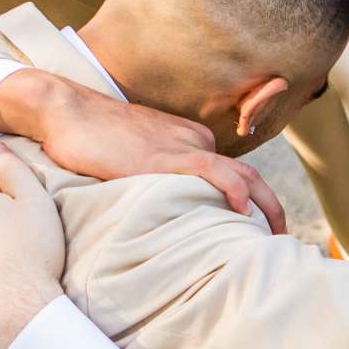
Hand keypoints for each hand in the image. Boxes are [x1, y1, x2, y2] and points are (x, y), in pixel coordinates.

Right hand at [0, 69, 286, 234]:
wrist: (66, 111)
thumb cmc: (91, 137)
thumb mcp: (131, 159)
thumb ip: (153, 180)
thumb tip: (164, 214)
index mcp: (190, 140)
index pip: (232, 173)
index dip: (252, 202)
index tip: (257, 231)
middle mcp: (194, 140)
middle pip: (248, 175)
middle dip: (272, 207)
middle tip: (282, 238)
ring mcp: (182, 147)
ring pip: (240, 175)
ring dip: (264, 206)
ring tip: (274, 236)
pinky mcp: (165, 156)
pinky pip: (213, 172)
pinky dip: (233, 191)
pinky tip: (242, 213)